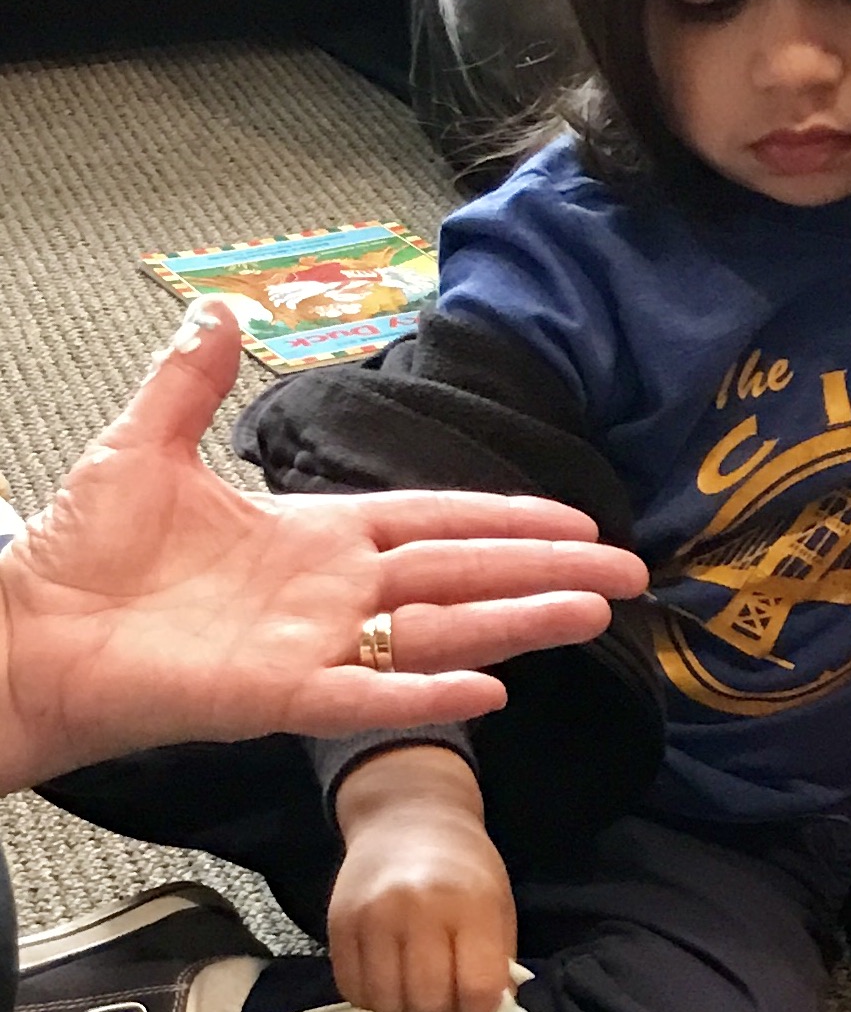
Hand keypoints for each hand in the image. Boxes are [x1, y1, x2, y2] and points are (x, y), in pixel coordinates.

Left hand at [0, 302, 644, 788]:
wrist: (31, 627)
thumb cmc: (84, 552)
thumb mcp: (144, 446)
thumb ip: (189, 382)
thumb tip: (215, 311)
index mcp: (315, 538)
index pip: (435, 524)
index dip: (506, 519)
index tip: (576, 521)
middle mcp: (333, 596)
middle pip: (463, 577)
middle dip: (547, 572)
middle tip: (630, 575)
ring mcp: (315, 649)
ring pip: (440, 634)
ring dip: (519, 623)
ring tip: (594, 615)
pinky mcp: (280, 696)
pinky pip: (369, 699)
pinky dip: (428, 696)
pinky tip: (493, 689)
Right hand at [330, 747, 517, 1011]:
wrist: (407, 819)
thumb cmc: (464, 870)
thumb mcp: (498, 908)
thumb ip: (496, 966)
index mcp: (470, 907)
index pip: (476, 989)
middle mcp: (417, 911)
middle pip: (426, 1003)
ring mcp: (372, 917)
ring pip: (385, 1003)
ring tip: (417, 1008)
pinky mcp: (338, 923)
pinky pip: (351, 988)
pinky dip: (373, 1001)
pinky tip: (389, 986)